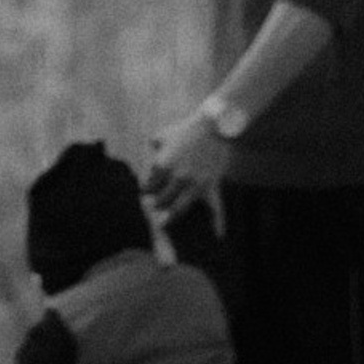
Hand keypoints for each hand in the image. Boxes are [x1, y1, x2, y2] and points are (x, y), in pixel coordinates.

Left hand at [144, 100, 231, 232]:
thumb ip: (153, 145)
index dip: (146, 190)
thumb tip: (149, 154)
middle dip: (156, 205)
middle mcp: (178, 178)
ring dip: (170, 218)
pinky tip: (218, 237)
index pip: (148, 186)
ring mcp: (195, 185)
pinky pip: (216, 209)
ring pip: (179, 209)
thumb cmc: (187, 129)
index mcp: (163, 165)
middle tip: (153, 209)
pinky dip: (218, 224)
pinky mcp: (211, 187)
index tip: (145, 193)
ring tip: (164, 223)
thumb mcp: (163, 134)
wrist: (214, 126)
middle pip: (162, 200)